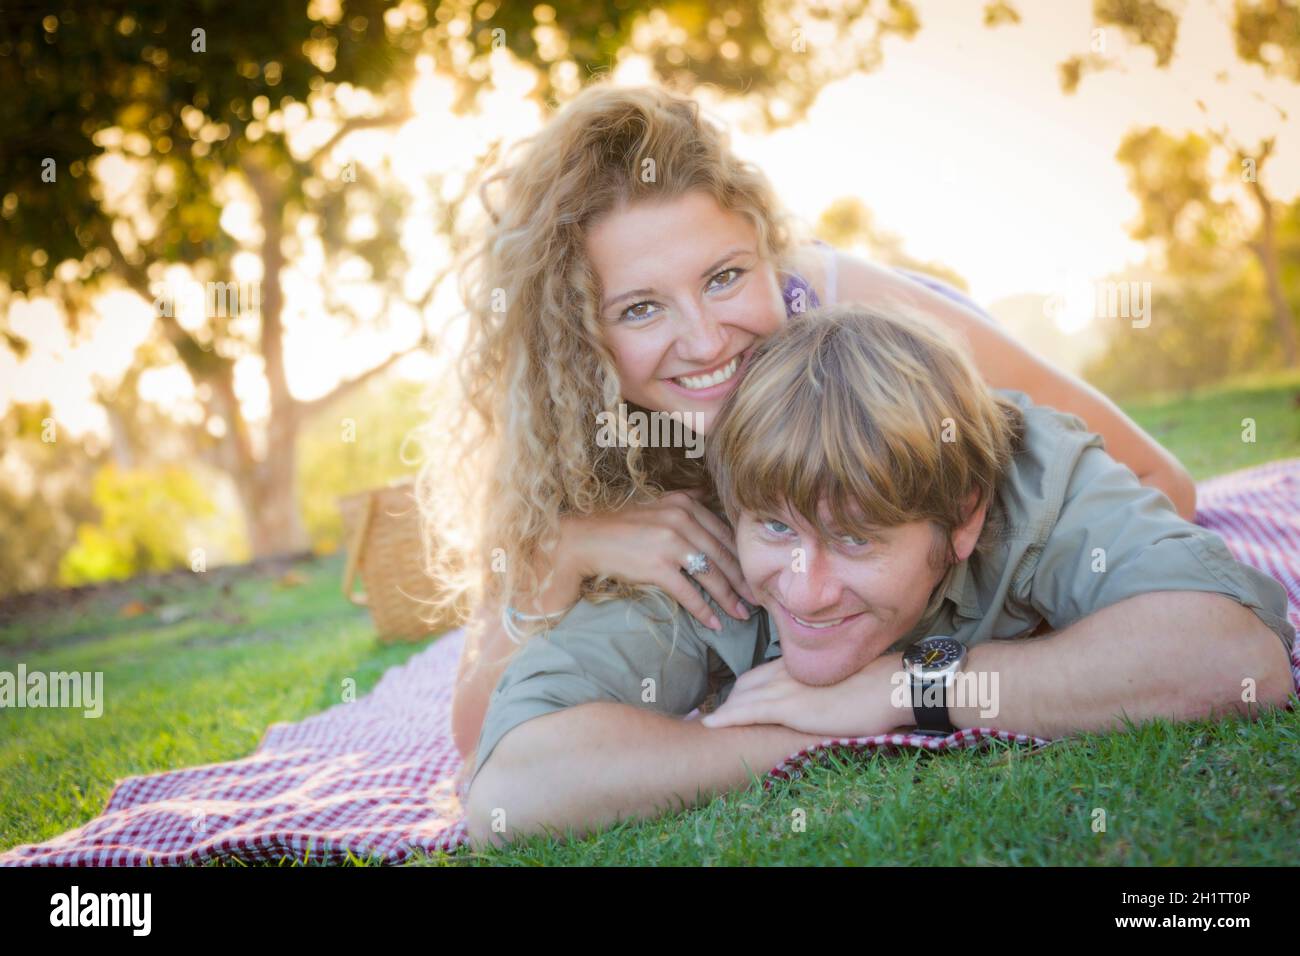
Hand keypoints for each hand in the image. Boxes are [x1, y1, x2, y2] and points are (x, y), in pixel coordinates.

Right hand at [560, 488, 758, 631]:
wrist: (586, 538)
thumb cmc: (621, 524)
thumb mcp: (657, 503)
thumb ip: (684, 502)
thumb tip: (706, 496)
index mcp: (685, 504)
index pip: (724, 534)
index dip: (742, 557)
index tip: (755, 574)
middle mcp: (682, 520)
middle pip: (723, 556)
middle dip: (743, 581)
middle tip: (759, 599)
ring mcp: (670, 543)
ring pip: (712, 575)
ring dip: (730, 599)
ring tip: (742, 614)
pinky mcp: (658, 566)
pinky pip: (689, 593)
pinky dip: (704, 611)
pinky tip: (715, 623)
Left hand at [700, 656, 901, 738]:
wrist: (892, 686)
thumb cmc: (880, 688)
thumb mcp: (845, 686)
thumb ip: (826, 692)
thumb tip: (827, 704)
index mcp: (802, 668)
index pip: (760, 677)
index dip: (741, 692)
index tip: (726, 703)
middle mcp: (788, 673)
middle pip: (745, 684)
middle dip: (726, 701)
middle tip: (704, 719)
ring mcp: (787, 688)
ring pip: (742, 696)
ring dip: (720, 711)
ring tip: (698, 724)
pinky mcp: (790, 706)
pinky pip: (748, 711)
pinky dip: (726, 717)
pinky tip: (708, 725)